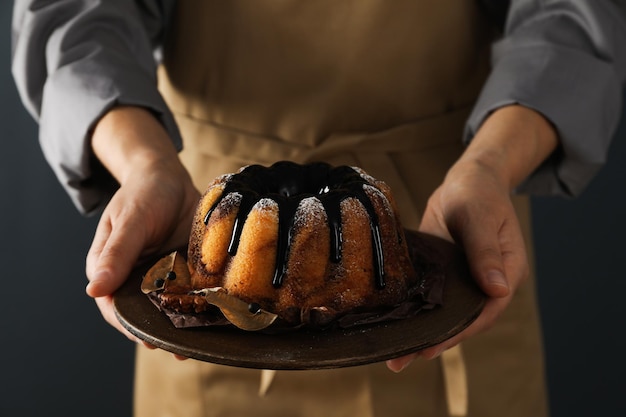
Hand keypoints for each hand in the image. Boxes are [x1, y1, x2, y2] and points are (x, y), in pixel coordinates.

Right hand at [84, 107, 199, 348]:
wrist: (168, 176)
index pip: (116, 307)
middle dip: (162, 331)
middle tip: (181, 351)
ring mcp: (162, 274)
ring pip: (170, 305)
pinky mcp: (184, 268)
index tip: (149, 342)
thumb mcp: (128, 221)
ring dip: (184, 321)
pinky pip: (191, 289)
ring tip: (201, 340)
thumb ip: (116, 254)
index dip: (131, 326)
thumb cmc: (142, 194)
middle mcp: (136, 277)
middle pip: (145, 312)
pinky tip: (215, 314)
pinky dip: (201, 302)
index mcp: (111, 268)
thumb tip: (94, 290)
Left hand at [386, 105, 557, 371]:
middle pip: (463, 318)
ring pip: (446, 310)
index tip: (432, 346)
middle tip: (402, 358)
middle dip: (435, 339)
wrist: (467, 179)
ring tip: (395, 351)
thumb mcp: (479, 217)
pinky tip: (396, 321)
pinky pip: (433, 295)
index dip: (458, 330)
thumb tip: (497, 291)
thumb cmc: (478, 192)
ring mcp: (465, 278)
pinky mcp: (445, 272)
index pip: (483, 311)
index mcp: (506, 273)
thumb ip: (485, 251)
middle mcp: (486, 282)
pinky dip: (418, 309)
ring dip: (423, 329)